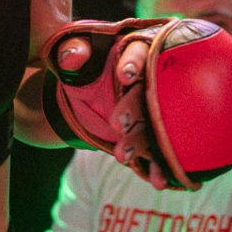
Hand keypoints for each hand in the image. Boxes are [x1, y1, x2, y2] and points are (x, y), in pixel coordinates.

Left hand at [51, 32, 166, 186]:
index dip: (134, 62)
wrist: (85, 95)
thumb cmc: (83, 66)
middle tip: (119, 124)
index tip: (123, 76)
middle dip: (135, 109)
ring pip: (155, 124)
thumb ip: (71, 51)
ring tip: (123, 156)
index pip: (139, 51)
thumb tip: (72, 57)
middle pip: (150, 92)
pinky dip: (160, 166)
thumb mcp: (71, 55)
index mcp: (136, 52)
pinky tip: (159, 181)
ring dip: (143, 141)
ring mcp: (156, 109)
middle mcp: (152, 79)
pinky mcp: (154, 132)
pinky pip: (160, 150)